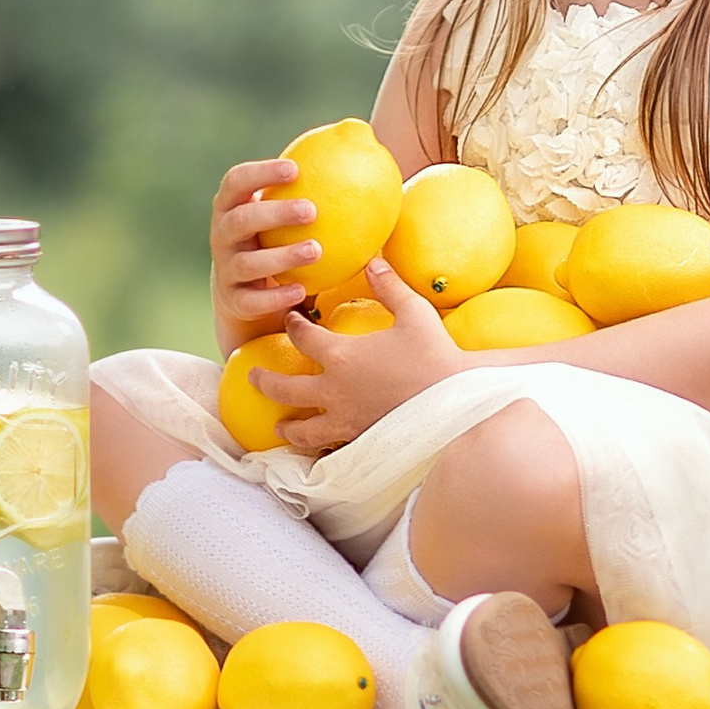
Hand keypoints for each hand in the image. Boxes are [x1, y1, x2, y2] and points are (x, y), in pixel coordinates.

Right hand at [211, 157, 319, 350]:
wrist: (250, 290)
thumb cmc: (278, 236)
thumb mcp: (287, 210)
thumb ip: (318, 177)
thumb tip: (362, 129)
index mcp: (232, 205)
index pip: (236, 181)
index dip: (261, 173)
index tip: (295, 169)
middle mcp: (222, 235)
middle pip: (241, 219)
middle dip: (274, 213)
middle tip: (312, 210)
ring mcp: (226, 269)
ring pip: (248, 263)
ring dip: (281, 256)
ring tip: (317, 250)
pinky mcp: (234, 300)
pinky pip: (251, 300)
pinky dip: (275, 296)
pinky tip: (303, 290)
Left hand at [252, 262, 461, 452]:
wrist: (456, 402)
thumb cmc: (435, 354)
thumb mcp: (413, 312)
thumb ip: (388, 285)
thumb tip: (373, 259)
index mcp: (340, 355)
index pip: (302, 338)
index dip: (293, 326)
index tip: (291, 320)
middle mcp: (334, 391)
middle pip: (286, 388)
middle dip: (265, 381)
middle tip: (253, 375)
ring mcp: (345, 420)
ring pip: (303, 429)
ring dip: (287, 426)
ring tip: (278, 426)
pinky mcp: (361, 441)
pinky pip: (330, 448)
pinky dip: (318, 449)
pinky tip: (318, 449)